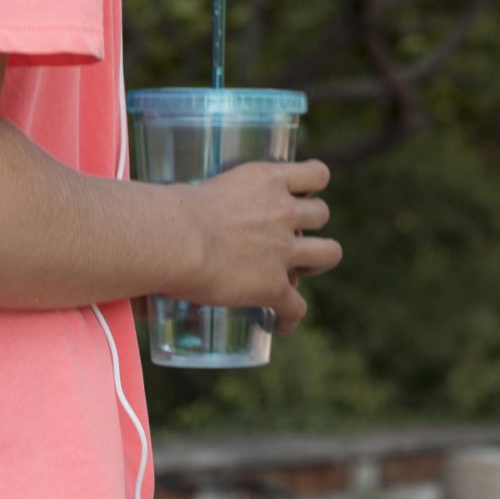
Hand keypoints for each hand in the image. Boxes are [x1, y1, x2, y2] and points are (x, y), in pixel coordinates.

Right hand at [181, 158, 340, 333]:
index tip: (300, 194)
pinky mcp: (274, 285)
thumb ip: (200, 207)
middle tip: (291, 237)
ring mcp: (284, 249)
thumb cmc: (169, 211)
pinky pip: (297, 307)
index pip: (315, 174)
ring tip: (301, 273)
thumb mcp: (198, 191)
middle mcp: (283, 211)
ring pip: (329, 253)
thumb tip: (179, 228)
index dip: (313, 185)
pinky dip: (289, 317)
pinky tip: (279, 323)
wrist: (174, 239)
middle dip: (311, 225)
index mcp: (267, 180)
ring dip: (318, 262)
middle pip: (322, 213)